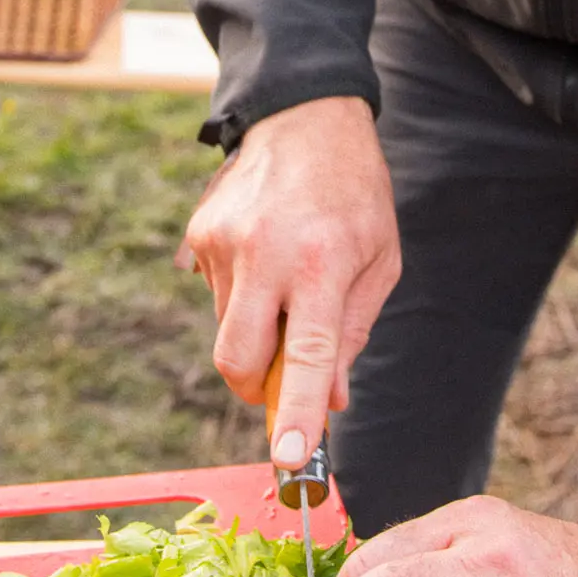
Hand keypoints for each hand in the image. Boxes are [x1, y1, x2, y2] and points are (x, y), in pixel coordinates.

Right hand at [175, 96, 399, 469]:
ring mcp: (223, 243)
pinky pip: (216, 295)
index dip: (294, 412)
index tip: (290, 460)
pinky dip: (242, 296)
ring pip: (227, 330)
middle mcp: (265, 254)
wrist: (305, 117)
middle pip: (237, 360)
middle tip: (284, 381)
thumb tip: (327, 401)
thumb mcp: (379, 262)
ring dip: (257, 330)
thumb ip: (351, 334)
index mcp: (321, 263)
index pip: (304, 355)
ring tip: (289, 279)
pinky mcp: (198, 235)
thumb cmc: (355, 193)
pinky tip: (267, 254)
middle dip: (256, 390)